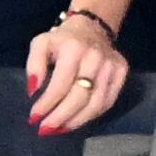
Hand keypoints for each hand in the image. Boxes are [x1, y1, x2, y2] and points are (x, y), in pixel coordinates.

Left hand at [25, 14, 127, 135]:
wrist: (92, 26)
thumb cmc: (62, 40)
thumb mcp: (41, 44)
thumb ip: (34, 65)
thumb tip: (33, 91)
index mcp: (74, 48)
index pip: (61, 84)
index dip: (47, 104)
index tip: (34, 118)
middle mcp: (95, 57)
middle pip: (80, 97)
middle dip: (60, 117)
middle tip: (45, 129)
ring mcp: (111, 65)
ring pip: (96, 104)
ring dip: (76, 121)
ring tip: (60, 129)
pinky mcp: (121, 72)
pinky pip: (108, 102)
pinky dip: (91, 116)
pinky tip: (76, 120)